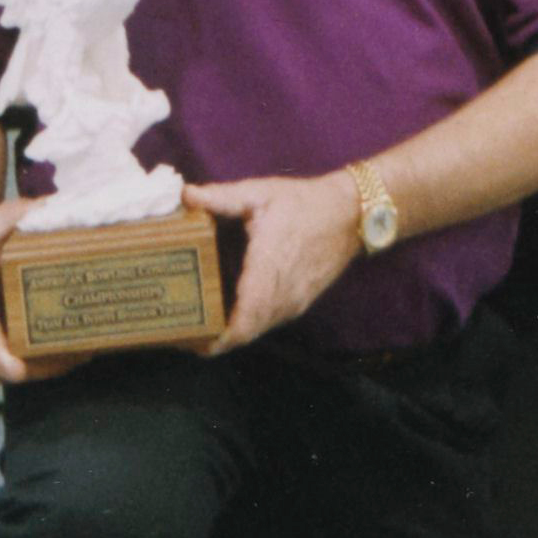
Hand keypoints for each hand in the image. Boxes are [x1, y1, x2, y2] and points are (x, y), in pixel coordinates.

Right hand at [0, 197, 84, 387]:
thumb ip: (18, 213)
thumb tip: (51, 207)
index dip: (0, 357)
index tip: (20, 367)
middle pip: (7, 367)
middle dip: (46, 363)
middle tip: (84, 348)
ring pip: (17, 375)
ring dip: (50, 366)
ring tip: (85, 348)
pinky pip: (18, 374)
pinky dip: (44, 366)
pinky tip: (69, 350)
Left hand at [184, 170, 360, 353]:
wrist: (350, 214)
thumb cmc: (303, 203)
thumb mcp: (260, 193)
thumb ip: (221, 197)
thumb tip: (186, 194)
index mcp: (268, 266)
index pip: (245, 318)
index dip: (221, 338)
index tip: (196, 344)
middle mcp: (283, 291)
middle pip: (249, 331)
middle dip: (219, 340)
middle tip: (189, 335)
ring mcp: (295, 299)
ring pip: (261, 328)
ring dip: (236, 333)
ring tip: (206, 328)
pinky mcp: (302, 300)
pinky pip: (273, 320)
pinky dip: (252, 324)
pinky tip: (235, 315)